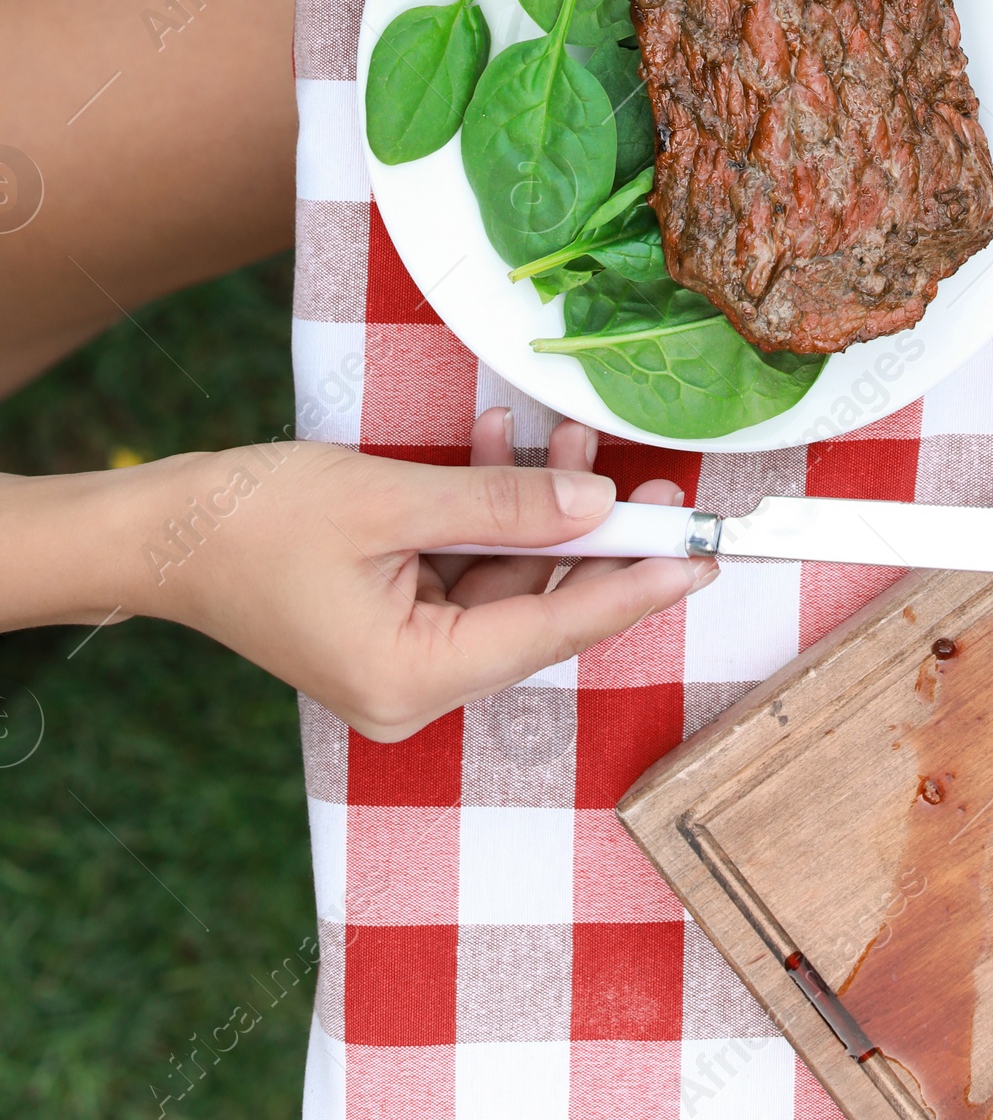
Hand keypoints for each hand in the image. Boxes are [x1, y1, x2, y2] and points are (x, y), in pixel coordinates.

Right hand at [0, 415, 711, 740]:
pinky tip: (497, 445)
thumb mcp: (393, 500)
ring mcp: (400, 659)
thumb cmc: (256, 519)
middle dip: (590, 535)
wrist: (160, 528)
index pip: (553, 631)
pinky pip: (463, 571)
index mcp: (414, 679)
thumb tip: (599, 500)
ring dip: (536, 508)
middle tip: (653, 477)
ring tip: (565, 433)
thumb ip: (503, 505)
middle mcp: (414, 686)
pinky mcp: (387, 624)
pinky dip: (486, 513)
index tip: (704, 556)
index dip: (635, 588)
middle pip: (536, 610)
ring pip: (505, 582)